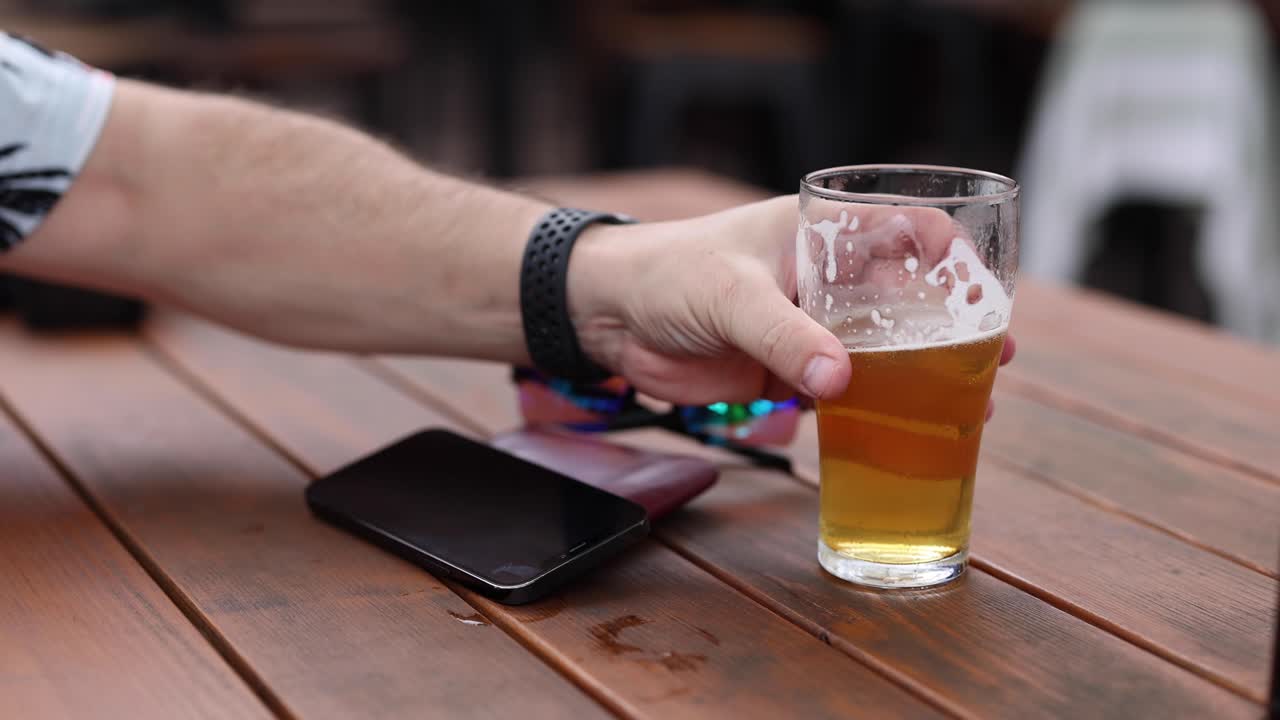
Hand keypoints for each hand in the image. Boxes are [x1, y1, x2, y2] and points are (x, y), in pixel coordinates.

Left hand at [569, 196, 1014, 406]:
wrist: (608, 316)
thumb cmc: (667, 275)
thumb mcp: (730, 295)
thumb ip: (783, 336)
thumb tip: (841, 381)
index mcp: (822, 233)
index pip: (907, 229)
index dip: (952, 257)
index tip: (984, 294)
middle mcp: (828, 278)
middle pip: (911, 298)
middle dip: (955, 327)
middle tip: (995, 359)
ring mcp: (812, 327)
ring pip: (885, 350)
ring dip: (927, 375)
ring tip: (976, 404)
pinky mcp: (790, 372)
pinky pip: (848, 391)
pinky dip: (880, 408)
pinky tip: (916, 430)